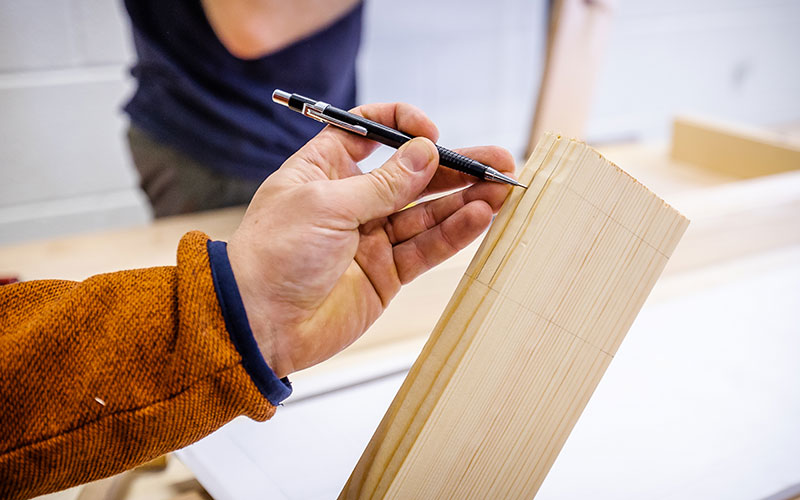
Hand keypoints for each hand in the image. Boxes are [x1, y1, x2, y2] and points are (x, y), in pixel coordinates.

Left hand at [227, 103, 515, 377]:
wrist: (258, 323)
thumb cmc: (274, 254)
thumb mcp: (326, 205)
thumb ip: (383, 184)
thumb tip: (426, 153)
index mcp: (326, 168)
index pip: (372, 131)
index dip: (404, 127)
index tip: (430, 134)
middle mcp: (353, 199)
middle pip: (413, 174)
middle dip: (455, 166)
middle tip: (497, 161)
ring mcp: (372, 237)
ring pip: (427, 212)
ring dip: (465, 199)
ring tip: (501, 188)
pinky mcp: (386, 273)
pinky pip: (426, 247)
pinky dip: (453, 233)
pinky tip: (480, 216)